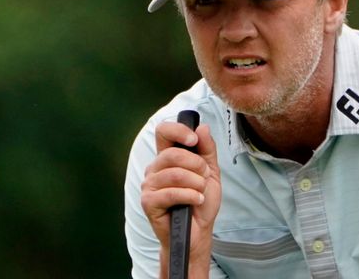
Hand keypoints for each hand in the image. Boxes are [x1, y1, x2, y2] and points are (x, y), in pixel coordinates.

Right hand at [141, 121, 221, 276]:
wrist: (198, 231)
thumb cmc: (201, 200)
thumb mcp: (210, 172)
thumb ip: (207, 150)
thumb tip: (202, 128)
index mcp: (167, 156)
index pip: (163, 131)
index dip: (178, 130)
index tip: (194, 140)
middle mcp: (155, 168)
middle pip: (173, 154)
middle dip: (196, 165)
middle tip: (204, 178)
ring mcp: (149, 185)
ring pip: (174, 174)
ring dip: (196, 183)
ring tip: (201, 191)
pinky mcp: (148, 202)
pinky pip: (171, 192)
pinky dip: (190, 196)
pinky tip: (196, 200)